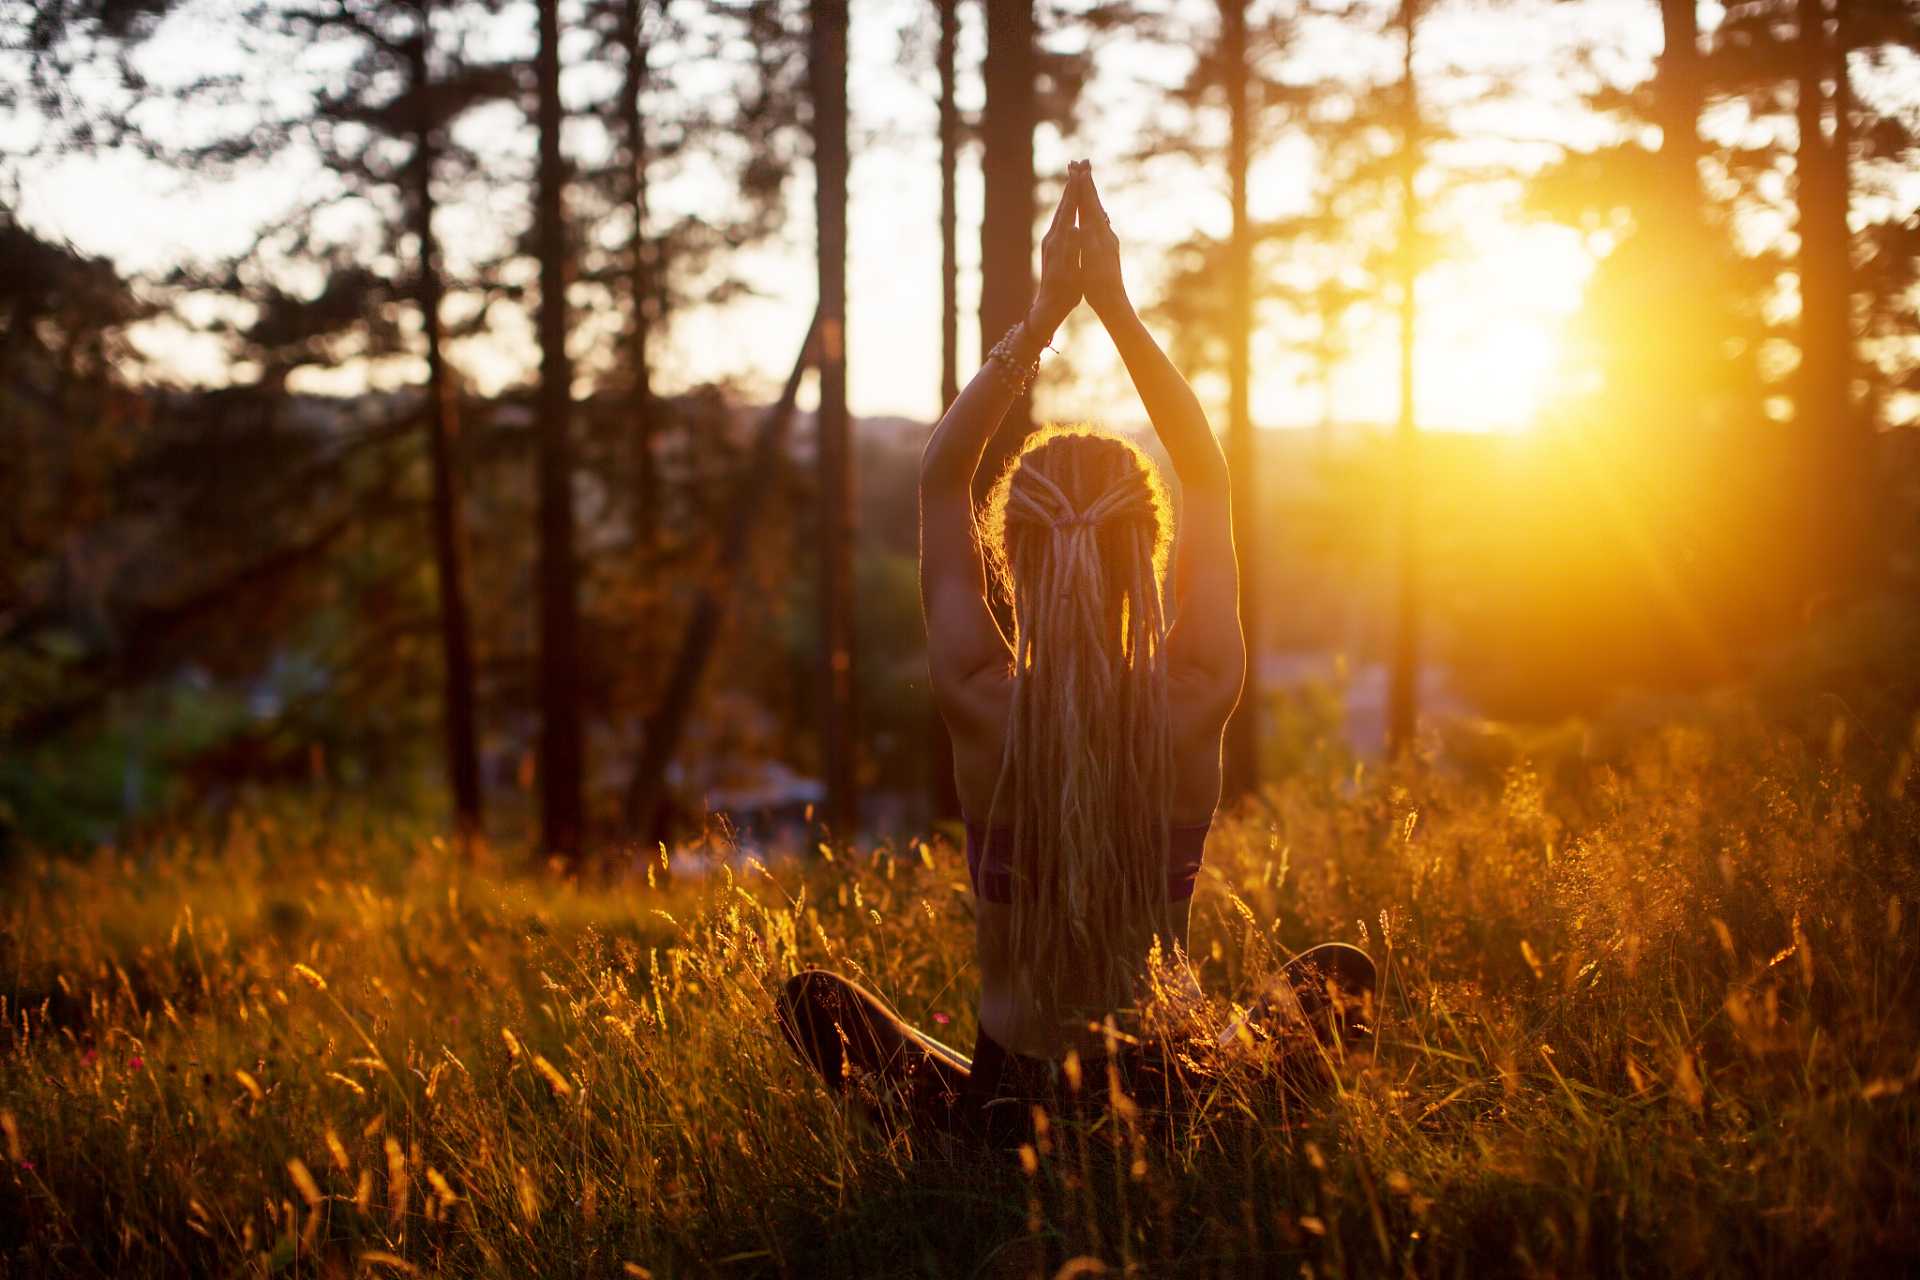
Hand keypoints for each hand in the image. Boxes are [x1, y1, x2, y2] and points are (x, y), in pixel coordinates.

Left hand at [1028, 172, 1081, 335]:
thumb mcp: (1070, 270)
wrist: (1049, 306)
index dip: (1075, 190)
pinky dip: (1067, 210)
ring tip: (1074, 181)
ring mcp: (1051, 242)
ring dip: (1068, 195)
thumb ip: (1072, 247)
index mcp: (1059, 240)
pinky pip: (1061, 222)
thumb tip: (1074, 227)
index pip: (1069, 209)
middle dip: (1071, 186)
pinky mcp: (1052, 248)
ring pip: (1061, 212)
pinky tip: (1069, 209)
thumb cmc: (1064, 291)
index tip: (1080, 171)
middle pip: (1063, 205)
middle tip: (1076, 165)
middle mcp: (1052, 237)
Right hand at [1074, 163, 1130, 322]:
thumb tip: (1084, 226)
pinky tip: (1091, 208)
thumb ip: (1088, 245)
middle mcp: (1105, 235)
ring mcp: (1107, 240)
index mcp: (1099, 237)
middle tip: (1081, 162)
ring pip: (1097, 210)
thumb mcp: (1091, 267)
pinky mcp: (1106, 246)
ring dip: (1090, 193)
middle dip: (1087, 183)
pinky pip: (1097, 220)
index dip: (1083, 187)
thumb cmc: (1099, 287)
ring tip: (1084, 178)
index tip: (1078, 169)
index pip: (1089, 207)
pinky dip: (1092, 208)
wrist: (1113, 302)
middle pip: (1095, 203)